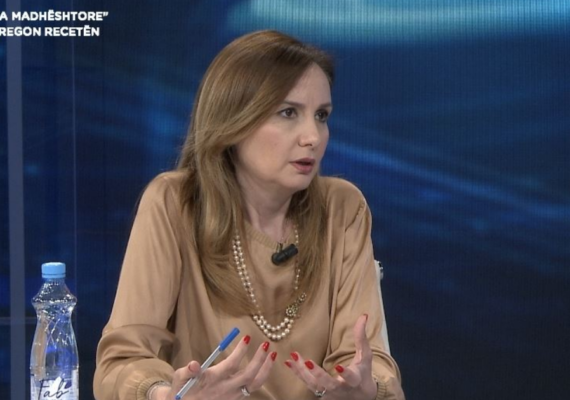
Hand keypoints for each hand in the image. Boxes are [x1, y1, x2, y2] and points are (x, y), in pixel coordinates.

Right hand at [155, 336, 276, 399]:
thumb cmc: (182, 390)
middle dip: (259, 359)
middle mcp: (226, 389)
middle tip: (265, 343)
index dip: (240, 351)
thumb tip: (194, 364)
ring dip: (266, 369)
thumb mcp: (180, 380)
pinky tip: (265, 366)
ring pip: (255, 384)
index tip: (247, 337)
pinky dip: (262, 377)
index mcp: (213, 381)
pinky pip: (253, 389)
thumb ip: (187, 371)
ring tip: (272, 354)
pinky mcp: (236, 399)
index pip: (231, 364)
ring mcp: (233, 396)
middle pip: (248, 375)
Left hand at [284, 314, 376, 399]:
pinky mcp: (321, 395)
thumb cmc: (363, 373)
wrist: (361, 397)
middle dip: (318, 374)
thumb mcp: (365, 356)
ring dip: (302, 372)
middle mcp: (341, 389)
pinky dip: (297, 374)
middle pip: (328, 384)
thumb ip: (362, 337)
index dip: (345, 373)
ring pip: (314, 386)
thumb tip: (363, 316)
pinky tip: (288, 363)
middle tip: (308, 362)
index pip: (351, 378)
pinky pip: (307, 384)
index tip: (338, 365)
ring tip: (293, 357)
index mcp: (355, 380)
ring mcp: (330, 393)